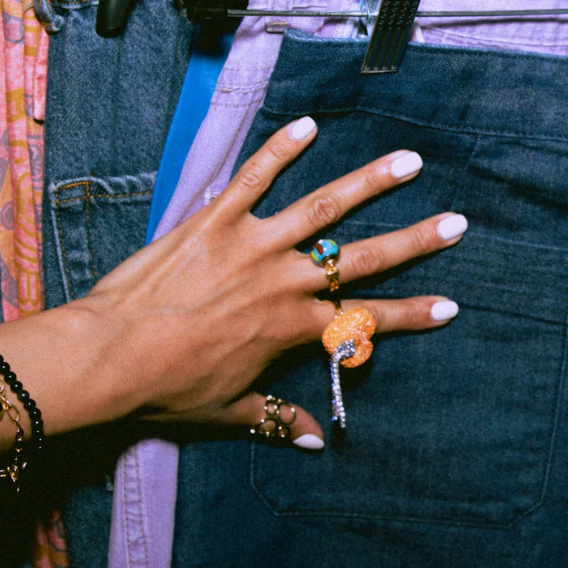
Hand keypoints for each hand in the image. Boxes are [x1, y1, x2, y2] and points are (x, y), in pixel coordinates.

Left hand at [61, 115, 463, 446]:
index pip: (367, 321)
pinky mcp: (215, 221)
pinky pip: (253, 178)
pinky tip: (308, 125)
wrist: (110, 355)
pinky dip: (280, 150)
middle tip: (457, 223)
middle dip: (417, 241)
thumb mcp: (229, 410)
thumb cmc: (169, 388)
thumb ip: (275, 417)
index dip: (411, 315)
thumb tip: (310, 442)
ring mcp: (254, 245)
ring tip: (409, 162)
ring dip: (371, 182)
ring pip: (325, 208)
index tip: (450, 306)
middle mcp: (287, 281)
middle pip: (366, 257)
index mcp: (295, 328)